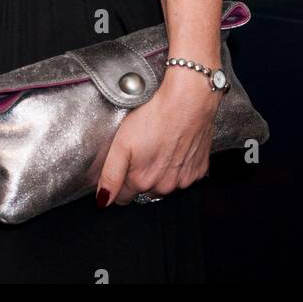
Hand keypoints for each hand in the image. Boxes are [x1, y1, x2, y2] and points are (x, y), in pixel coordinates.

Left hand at [94, 70, 221, 206]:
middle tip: (141, 149)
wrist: (189, 100)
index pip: (123, 197)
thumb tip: (103, 201)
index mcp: (142, 181)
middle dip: (140, 175)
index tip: (122, 165)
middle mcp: (165, 186)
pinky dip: (179, 165)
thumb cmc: (155, 115)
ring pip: (165, 183)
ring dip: (161, 171)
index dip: (119, 182)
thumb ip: (110, 175)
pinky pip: (184, 175)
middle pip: (144, 190)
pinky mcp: (199, 170)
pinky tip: (175, 146)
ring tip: (159, 145)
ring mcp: (184, 179)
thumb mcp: (121, 142)